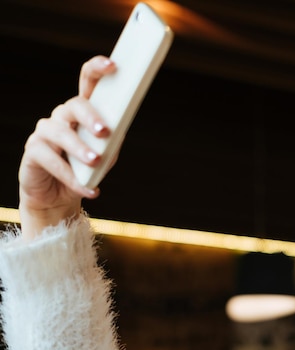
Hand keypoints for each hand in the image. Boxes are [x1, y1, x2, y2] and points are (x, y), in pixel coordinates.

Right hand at [18, 56, 116, 239]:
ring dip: (80, 149)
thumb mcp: (105, 154)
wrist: (60, 196)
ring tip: (95, 162)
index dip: (97, 69)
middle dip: (90, 116)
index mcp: (83, 112)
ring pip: (60, 132)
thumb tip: (119, 128)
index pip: (87, 82)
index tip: (113, 65)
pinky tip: (88, 188)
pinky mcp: (33, 152)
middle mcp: (62, 116)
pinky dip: (71, 176)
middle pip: (74, 105)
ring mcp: (45, 132)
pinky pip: (51, 160)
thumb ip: (112, 139)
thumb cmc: (86, 169)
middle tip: (104, 132)